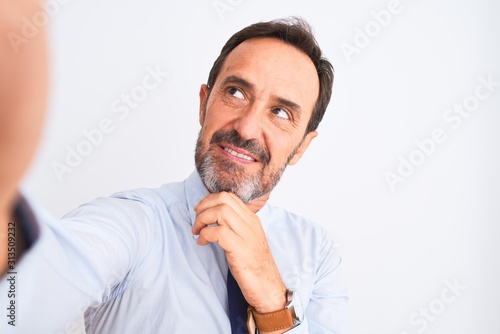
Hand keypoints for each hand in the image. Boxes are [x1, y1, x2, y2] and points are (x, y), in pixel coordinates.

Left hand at [192, 192, 286, 313]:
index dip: (210, 200)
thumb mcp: (246, 240)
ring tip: (197, 231)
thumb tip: (213, 219)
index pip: (229, 197)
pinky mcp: (239, 248)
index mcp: (252, 219)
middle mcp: (250, 223)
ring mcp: (246, 235)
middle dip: (204, 206)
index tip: (200, 211)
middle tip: (196, 220)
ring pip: (220, 211)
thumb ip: (235, 226)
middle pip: (224, 199)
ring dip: (202, 219)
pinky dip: (205, 234)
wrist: (268, 287)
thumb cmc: (254, 266)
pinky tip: (202, 243)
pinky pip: (218, 232)